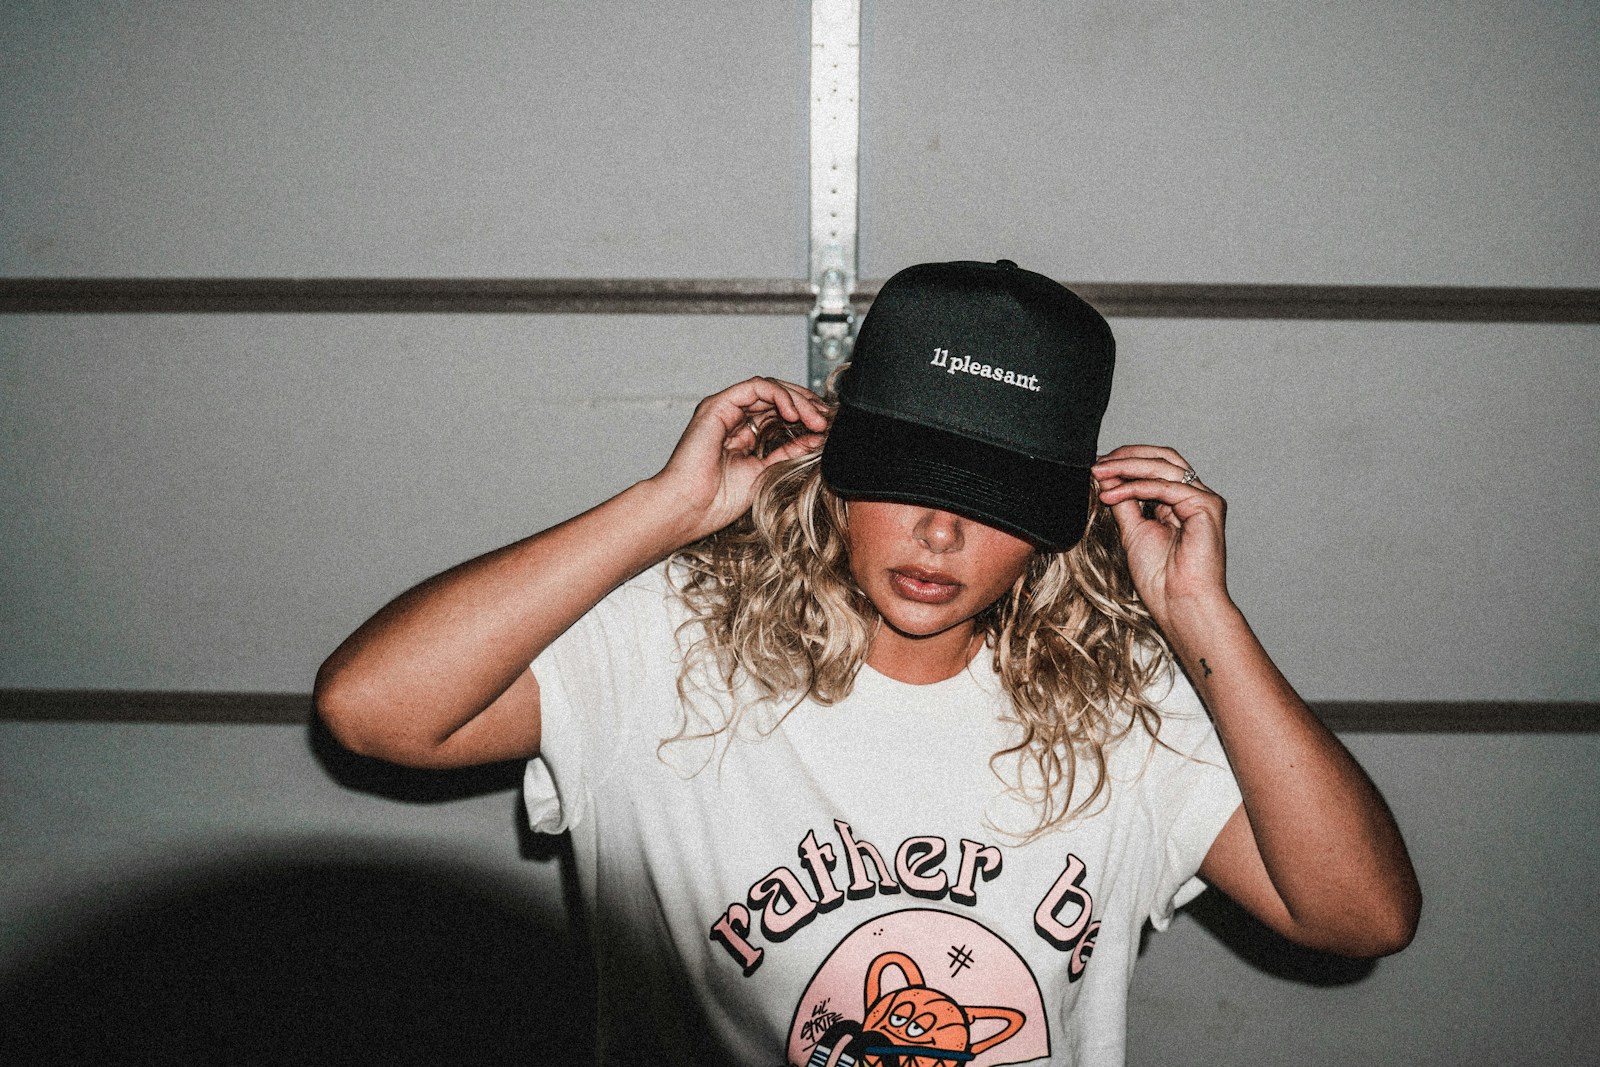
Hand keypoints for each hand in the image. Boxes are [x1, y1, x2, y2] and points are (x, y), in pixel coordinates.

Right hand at [650, 377, 829, 540]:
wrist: (689, 509)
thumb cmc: (717, 500)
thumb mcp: (767, 472)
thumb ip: (789, 452)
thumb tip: (817, 437)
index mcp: (742, 435)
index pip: (779, 413)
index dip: (806, 416)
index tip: (827, 428)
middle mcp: (733, 418)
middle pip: (777, 397)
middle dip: (806, 405)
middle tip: (827, 419)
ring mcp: (725, 409)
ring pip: (769, 388)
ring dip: (797, 400)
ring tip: (815, 418)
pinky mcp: (718, 405)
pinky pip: (756, 388)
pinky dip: (779, 395)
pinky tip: (794, 413)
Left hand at [1090, 445, 1228, 625]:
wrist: (1179, 603)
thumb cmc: (1161, 578)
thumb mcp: (1132, 530)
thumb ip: (1123, 500)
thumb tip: (1106, 475)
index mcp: (1181, 502)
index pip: (1155, 466)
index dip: (1126, 461)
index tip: (1096, 465)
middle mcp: (1195, 497)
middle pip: (1162, 458)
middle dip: (1127, 456)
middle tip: (1097, 463)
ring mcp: (1204, 500)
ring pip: (1163, 467)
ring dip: (1126, 467)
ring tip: (1099, 472)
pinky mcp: (1207, 506)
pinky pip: (1165, 487)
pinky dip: (1135, 487)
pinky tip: (1113, 493)